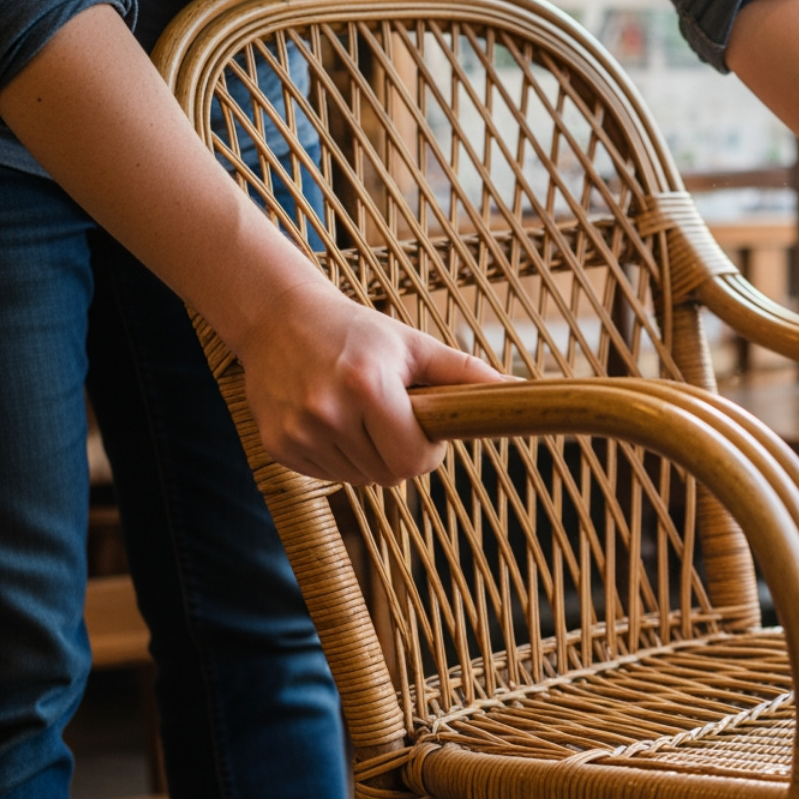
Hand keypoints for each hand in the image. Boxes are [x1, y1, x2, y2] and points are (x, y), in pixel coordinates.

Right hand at [235, 279, 514, 484]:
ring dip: (369, 456)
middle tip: (391, 415)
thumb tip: (522, 390)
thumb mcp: (414, 346)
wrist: (279, 319)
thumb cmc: (359, 332)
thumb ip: (466, 374)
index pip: (413, 462)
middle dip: (400, 454)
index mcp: (367, 385)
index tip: (421, 424)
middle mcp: (327, 412)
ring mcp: (298, 432)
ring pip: (359, 479)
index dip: (426, 451)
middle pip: (388, 476)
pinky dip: (339, 456)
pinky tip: (331, 419)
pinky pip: (329, 475)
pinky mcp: (277, 446)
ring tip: (357, 412)